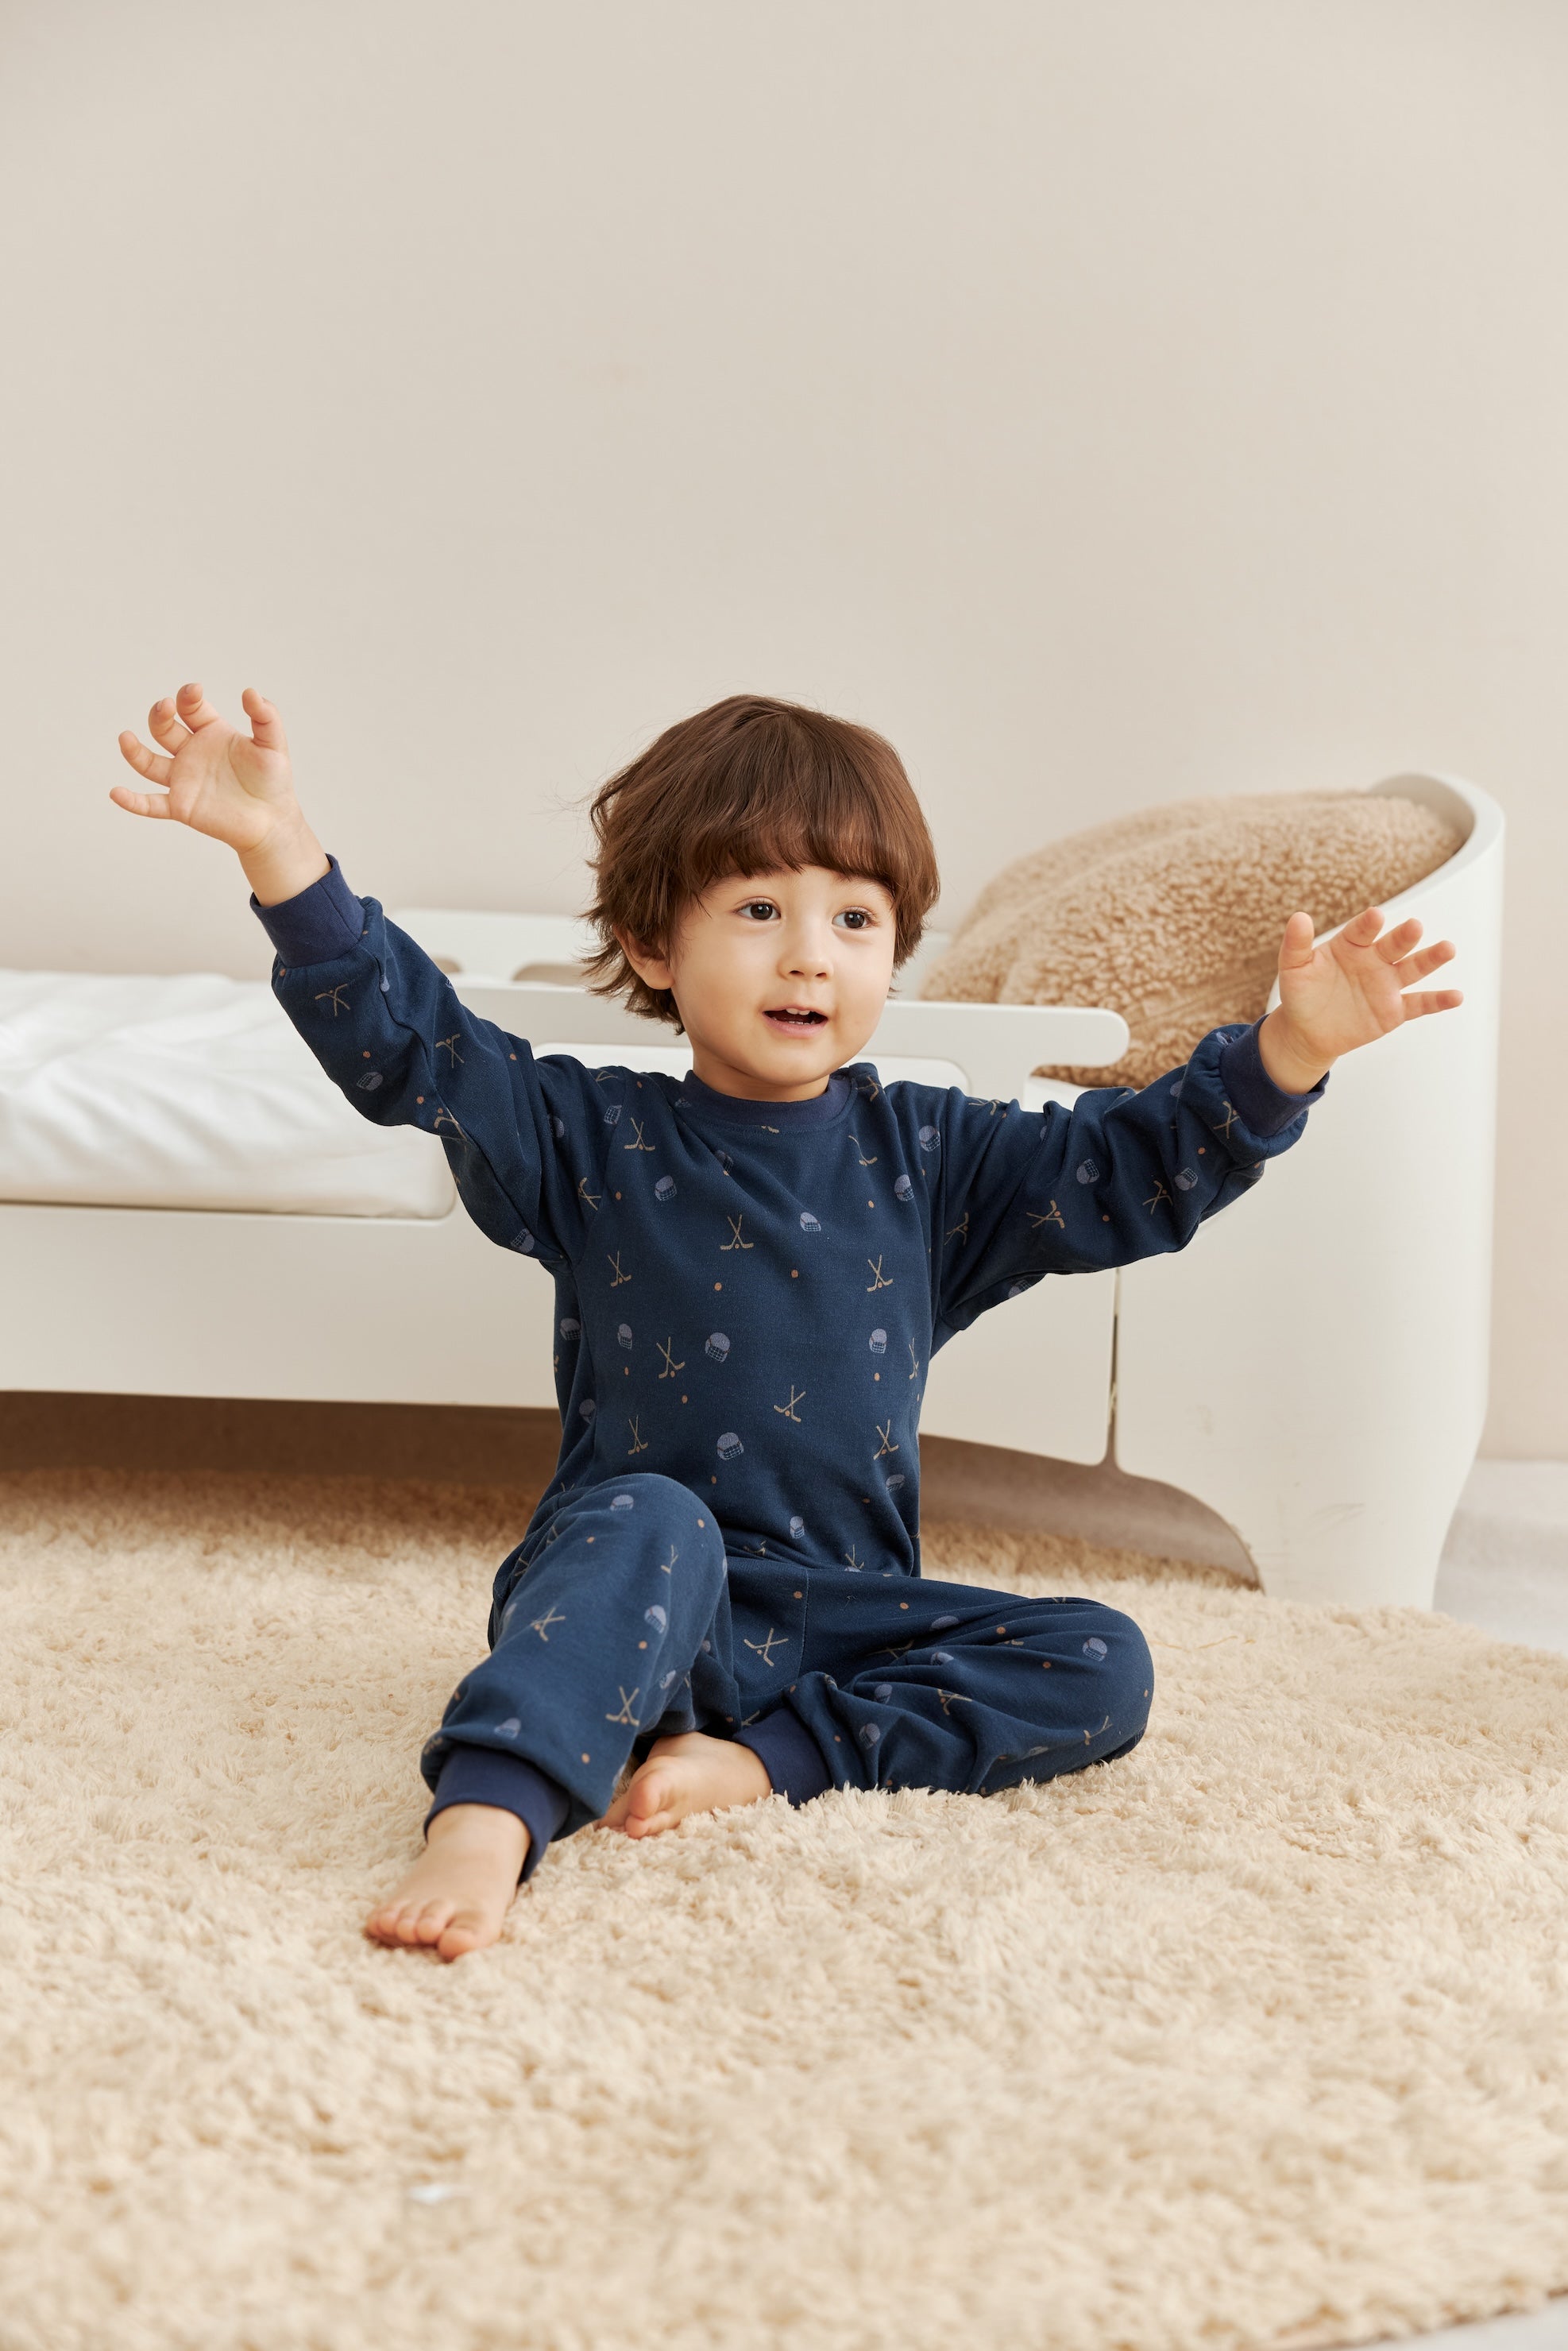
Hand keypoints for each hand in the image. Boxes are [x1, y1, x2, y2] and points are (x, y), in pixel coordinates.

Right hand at [112, 682, 327, 902]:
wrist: (272, 821)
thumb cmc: (273, 781)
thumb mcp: (273, 744)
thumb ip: (265, 717)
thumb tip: (250, 692)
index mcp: (210, 731)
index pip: (190, 708)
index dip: (188, 697)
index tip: (194, 693)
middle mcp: (191, 752)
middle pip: (163, 728)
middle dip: (160, 715)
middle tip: (166, 707)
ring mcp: (183, 779)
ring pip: (148, 762)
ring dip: (134, 751)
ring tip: (125, 738)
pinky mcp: (180, 806)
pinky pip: (150, 804)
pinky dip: (132, 801)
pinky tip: (116, 793)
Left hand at [1259, 906, 1462, 1092]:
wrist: (1308, 1031)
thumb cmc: (1302, 994)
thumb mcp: (1293, 969)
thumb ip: (1296, 944)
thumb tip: (1298, 917)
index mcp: (1351, 944)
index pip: (1362, 931)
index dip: (1368, 924)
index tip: (1376, 916)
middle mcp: (1375, 960)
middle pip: (1394, 945)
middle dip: (1404, 937)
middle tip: (1415, 927)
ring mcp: (1387, 984)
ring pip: (1413, 968)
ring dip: (1431, 959)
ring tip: (1448, 949)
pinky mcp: (1395, 1010)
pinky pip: (1419, 1003)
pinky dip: (1438, 1001)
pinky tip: (1456, 996)